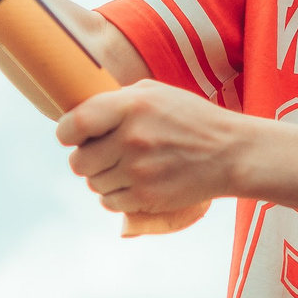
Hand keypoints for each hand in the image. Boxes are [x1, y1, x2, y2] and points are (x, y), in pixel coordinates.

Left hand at [56, 81, 248, 216]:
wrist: (231, 153)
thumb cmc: (190, 119)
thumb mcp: (156, 94)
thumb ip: (117, 101)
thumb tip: (78, 114)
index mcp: (131, 106)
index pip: (75, 124)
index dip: (67, 133)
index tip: (73, 136)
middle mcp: (132, 138)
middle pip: (79, 161)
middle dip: (86, 160)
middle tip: (104, 155)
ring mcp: (139, 171)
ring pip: (93, 184)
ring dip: (103, 179)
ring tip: (127, 168)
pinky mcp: (147, 197)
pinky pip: (110, 202)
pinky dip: (116, 196)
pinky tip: (134, 184)